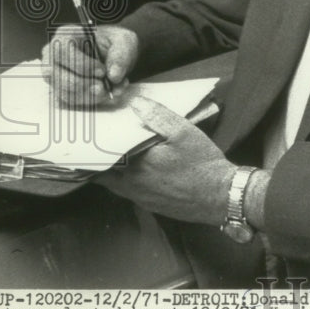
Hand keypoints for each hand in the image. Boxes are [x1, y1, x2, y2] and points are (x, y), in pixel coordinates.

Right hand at [41, 24, 138, 106]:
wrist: (114, 56)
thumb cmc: (114, 44)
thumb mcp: (124, 42)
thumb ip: (121, 55)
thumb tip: (114, 76)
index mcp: (65, 35)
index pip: (62, 50)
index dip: (81, 64)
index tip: (102, 71)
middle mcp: (53, 56)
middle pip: (55, 74)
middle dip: (84, 84)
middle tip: (104, 86)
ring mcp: (54, 75)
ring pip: (64, 92)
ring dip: (91, 95)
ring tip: (112, 89)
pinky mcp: (61, 91)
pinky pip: (72, 102)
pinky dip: (92, 101)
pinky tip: (107, 94)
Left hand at [95, 96, 233, 225]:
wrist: (221, 196)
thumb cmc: (202, 162)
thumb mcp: (183, 131)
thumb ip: (157, 115)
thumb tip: (135, 102)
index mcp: (136, 164)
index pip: (101, 157)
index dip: (92, 148)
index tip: (88, 138)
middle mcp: (132, 185)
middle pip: (103, 174)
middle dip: (98, 161)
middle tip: (97, 146)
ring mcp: (140, 198)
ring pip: (115, 185)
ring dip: (112, 172)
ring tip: (115, 156)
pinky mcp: (150, 205)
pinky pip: (129, 192)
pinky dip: (126, 181)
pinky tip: (138, 171)